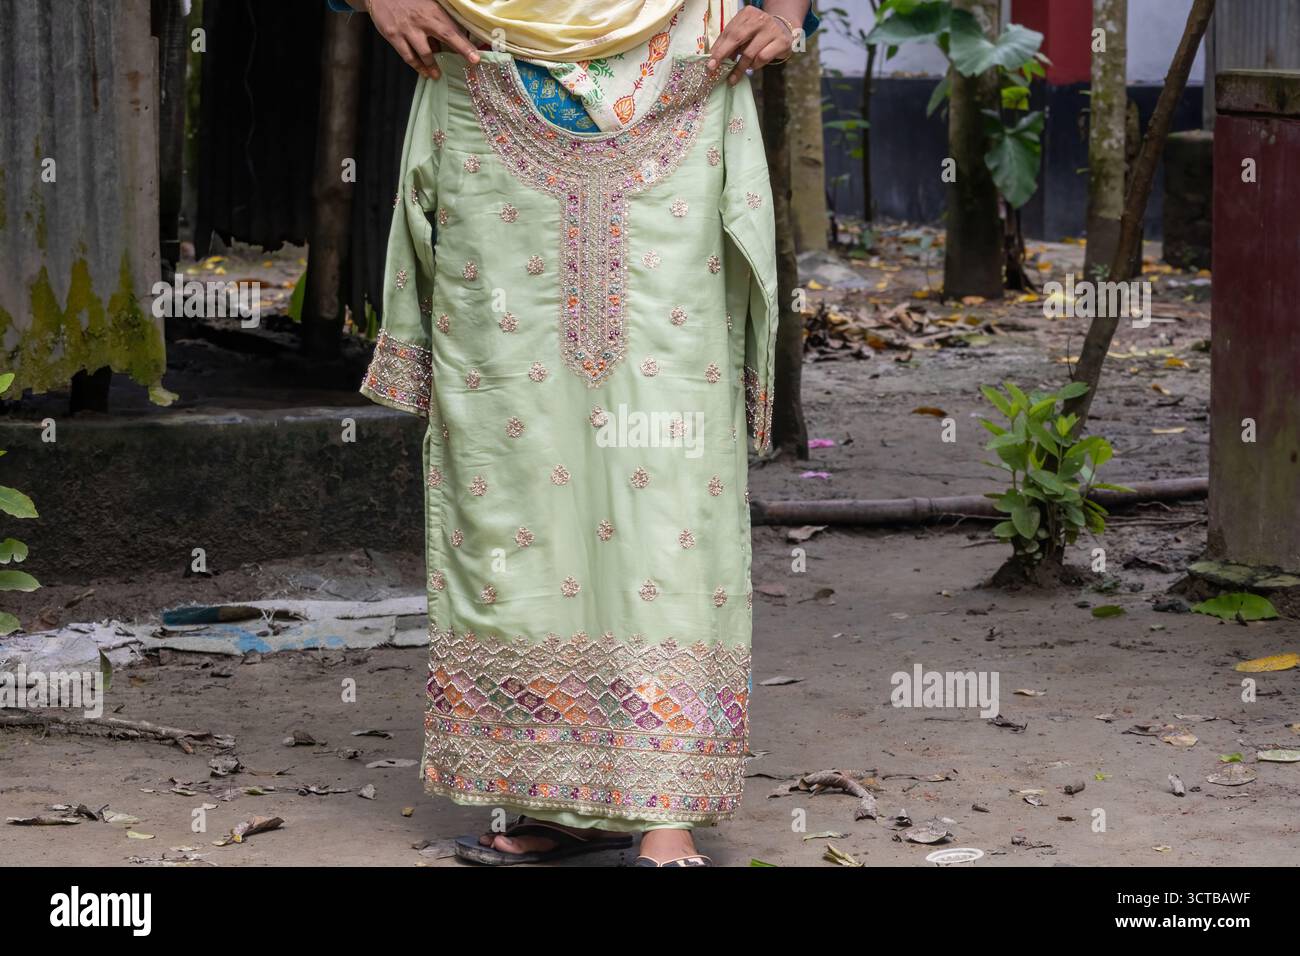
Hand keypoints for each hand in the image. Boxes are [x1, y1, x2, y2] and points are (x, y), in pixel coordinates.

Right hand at [363, 0, 478, 78]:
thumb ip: (438, 21)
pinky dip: (416, 66)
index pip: (453, 28)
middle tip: (472, 61)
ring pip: (425, 52)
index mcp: (432, 11)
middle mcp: (422, 20)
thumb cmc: (407, 2)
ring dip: (432, 66)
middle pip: (446, 35)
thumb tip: (454, 38)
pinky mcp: (393, 35)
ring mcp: (407, 29)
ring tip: (437, 75)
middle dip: (461, 49)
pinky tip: (423, 72)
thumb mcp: (426, 5)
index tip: (477, 54)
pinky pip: (407, 56)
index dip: (466, 42)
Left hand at [706, 5, 796, 84]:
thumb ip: (730, 43)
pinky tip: (752, 67)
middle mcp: (759, 19)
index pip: (729, 32)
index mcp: (747, 14)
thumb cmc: (758, 34)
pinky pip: (762, 58)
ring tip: (734, 76)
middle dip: (723, 56)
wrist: (784, 29)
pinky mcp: (781, 42)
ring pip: (749, 52)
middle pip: (737, 39)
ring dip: (740, 67)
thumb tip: (714, 59)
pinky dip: (754, 66)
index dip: (718, 49)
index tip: (710, 63)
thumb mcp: (743, 33)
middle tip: (715, 69)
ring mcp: (771, 30)